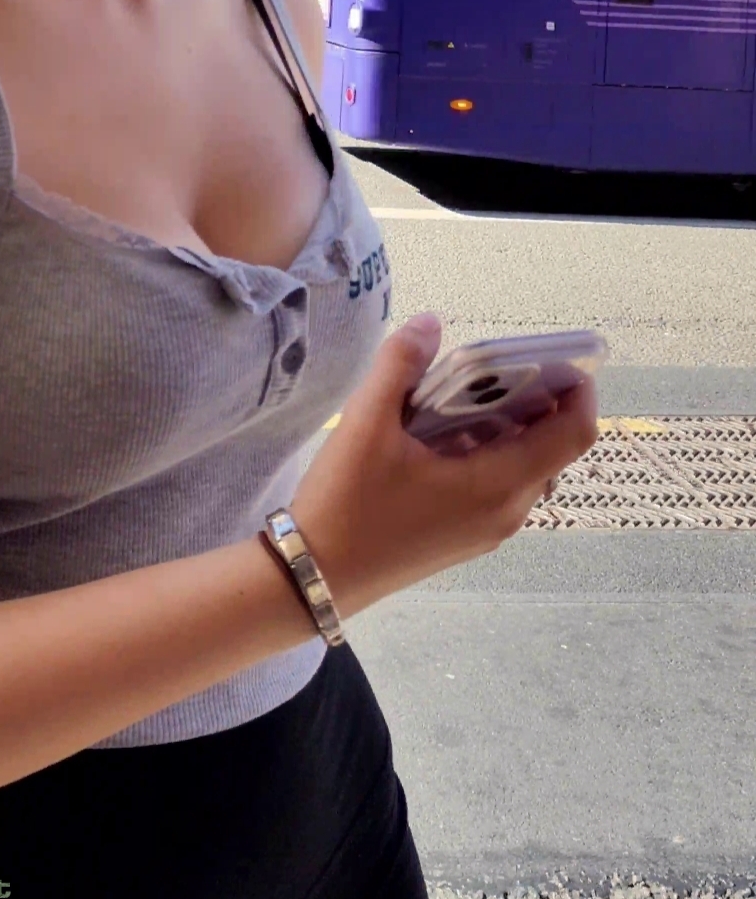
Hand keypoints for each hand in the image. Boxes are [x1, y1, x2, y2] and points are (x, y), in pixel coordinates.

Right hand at [289, 314, 597, 618]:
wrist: (317, 575)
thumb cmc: (348, 501)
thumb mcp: (366, 423)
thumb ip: (399, 365)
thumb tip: (430, 323)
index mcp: (497, 484)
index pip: (574, 436)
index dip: (580, 392)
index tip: (562, 356)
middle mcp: (506, 512)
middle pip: (553, 450)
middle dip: (540, 402)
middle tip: (501, 364)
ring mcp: (488, 530)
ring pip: (527, 469)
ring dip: (513, 428)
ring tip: (468, 393)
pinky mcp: (467, 537)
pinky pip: (502, 486)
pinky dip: (492, 452)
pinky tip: (443, 433)